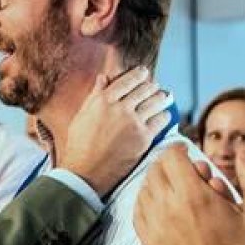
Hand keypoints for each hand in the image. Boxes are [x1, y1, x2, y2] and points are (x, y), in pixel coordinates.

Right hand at [59, 66, 172, 197]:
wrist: (86, 172)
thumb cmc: (79, 145)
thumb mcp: (82, 115)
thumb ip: (95, 95)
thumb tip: (104, 78)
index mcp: (102, 100)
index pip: (127, 79)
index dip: (139, 74)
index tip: (143, 72)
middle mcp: (119, 108)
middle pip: (144, 88)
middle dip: (151, 85)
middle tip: (154, 86)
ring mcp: (133, 122)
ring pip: (155, 101)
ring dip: (160, 97)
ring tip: (163, 97)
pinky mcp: (143, 137)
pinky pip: (161, 120)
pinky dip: (164, 115)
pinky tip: (164, 115)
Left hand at [135, 146, 244, 244]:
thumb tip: (244, 153)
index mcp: (192, 196)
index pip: (171, 155)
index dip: (180, 150)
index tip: (189, 155)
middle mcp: (167, 208)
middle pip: (155, 169)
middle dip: (169, 164)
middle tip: (184, 171)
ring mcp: (153, 227)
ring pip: (144, 189)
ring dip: (158, 182)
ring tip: (175, 187)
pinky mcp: (147, 243)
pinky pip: (139, 210)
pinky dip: (148, 202)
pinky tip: (163, 206)